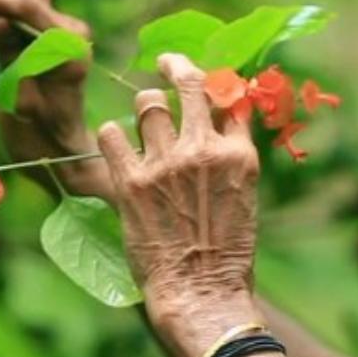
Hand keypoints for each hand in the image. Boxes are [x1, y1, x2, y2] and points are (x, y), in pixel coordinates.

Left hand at [97, 54, 260, 321]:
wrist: (201, 294)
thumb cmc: (228, 255)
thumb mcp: (246, 198)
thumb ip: (233, 158)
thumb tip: (223, 124)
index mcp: (240, 155)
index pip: (230, 98)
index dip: (217, 84)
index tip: (205, 80)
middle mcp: (205, 150)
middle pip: (189, 84)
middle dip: (176, 66)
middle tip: (166, 62)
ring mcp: (166, 163)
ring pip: (147, 103)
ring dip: (145, 108)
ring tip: (143, 118)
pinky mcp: (131, 181)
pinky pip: (112, 133)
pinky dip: (113, 135)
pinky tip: (116, 143)